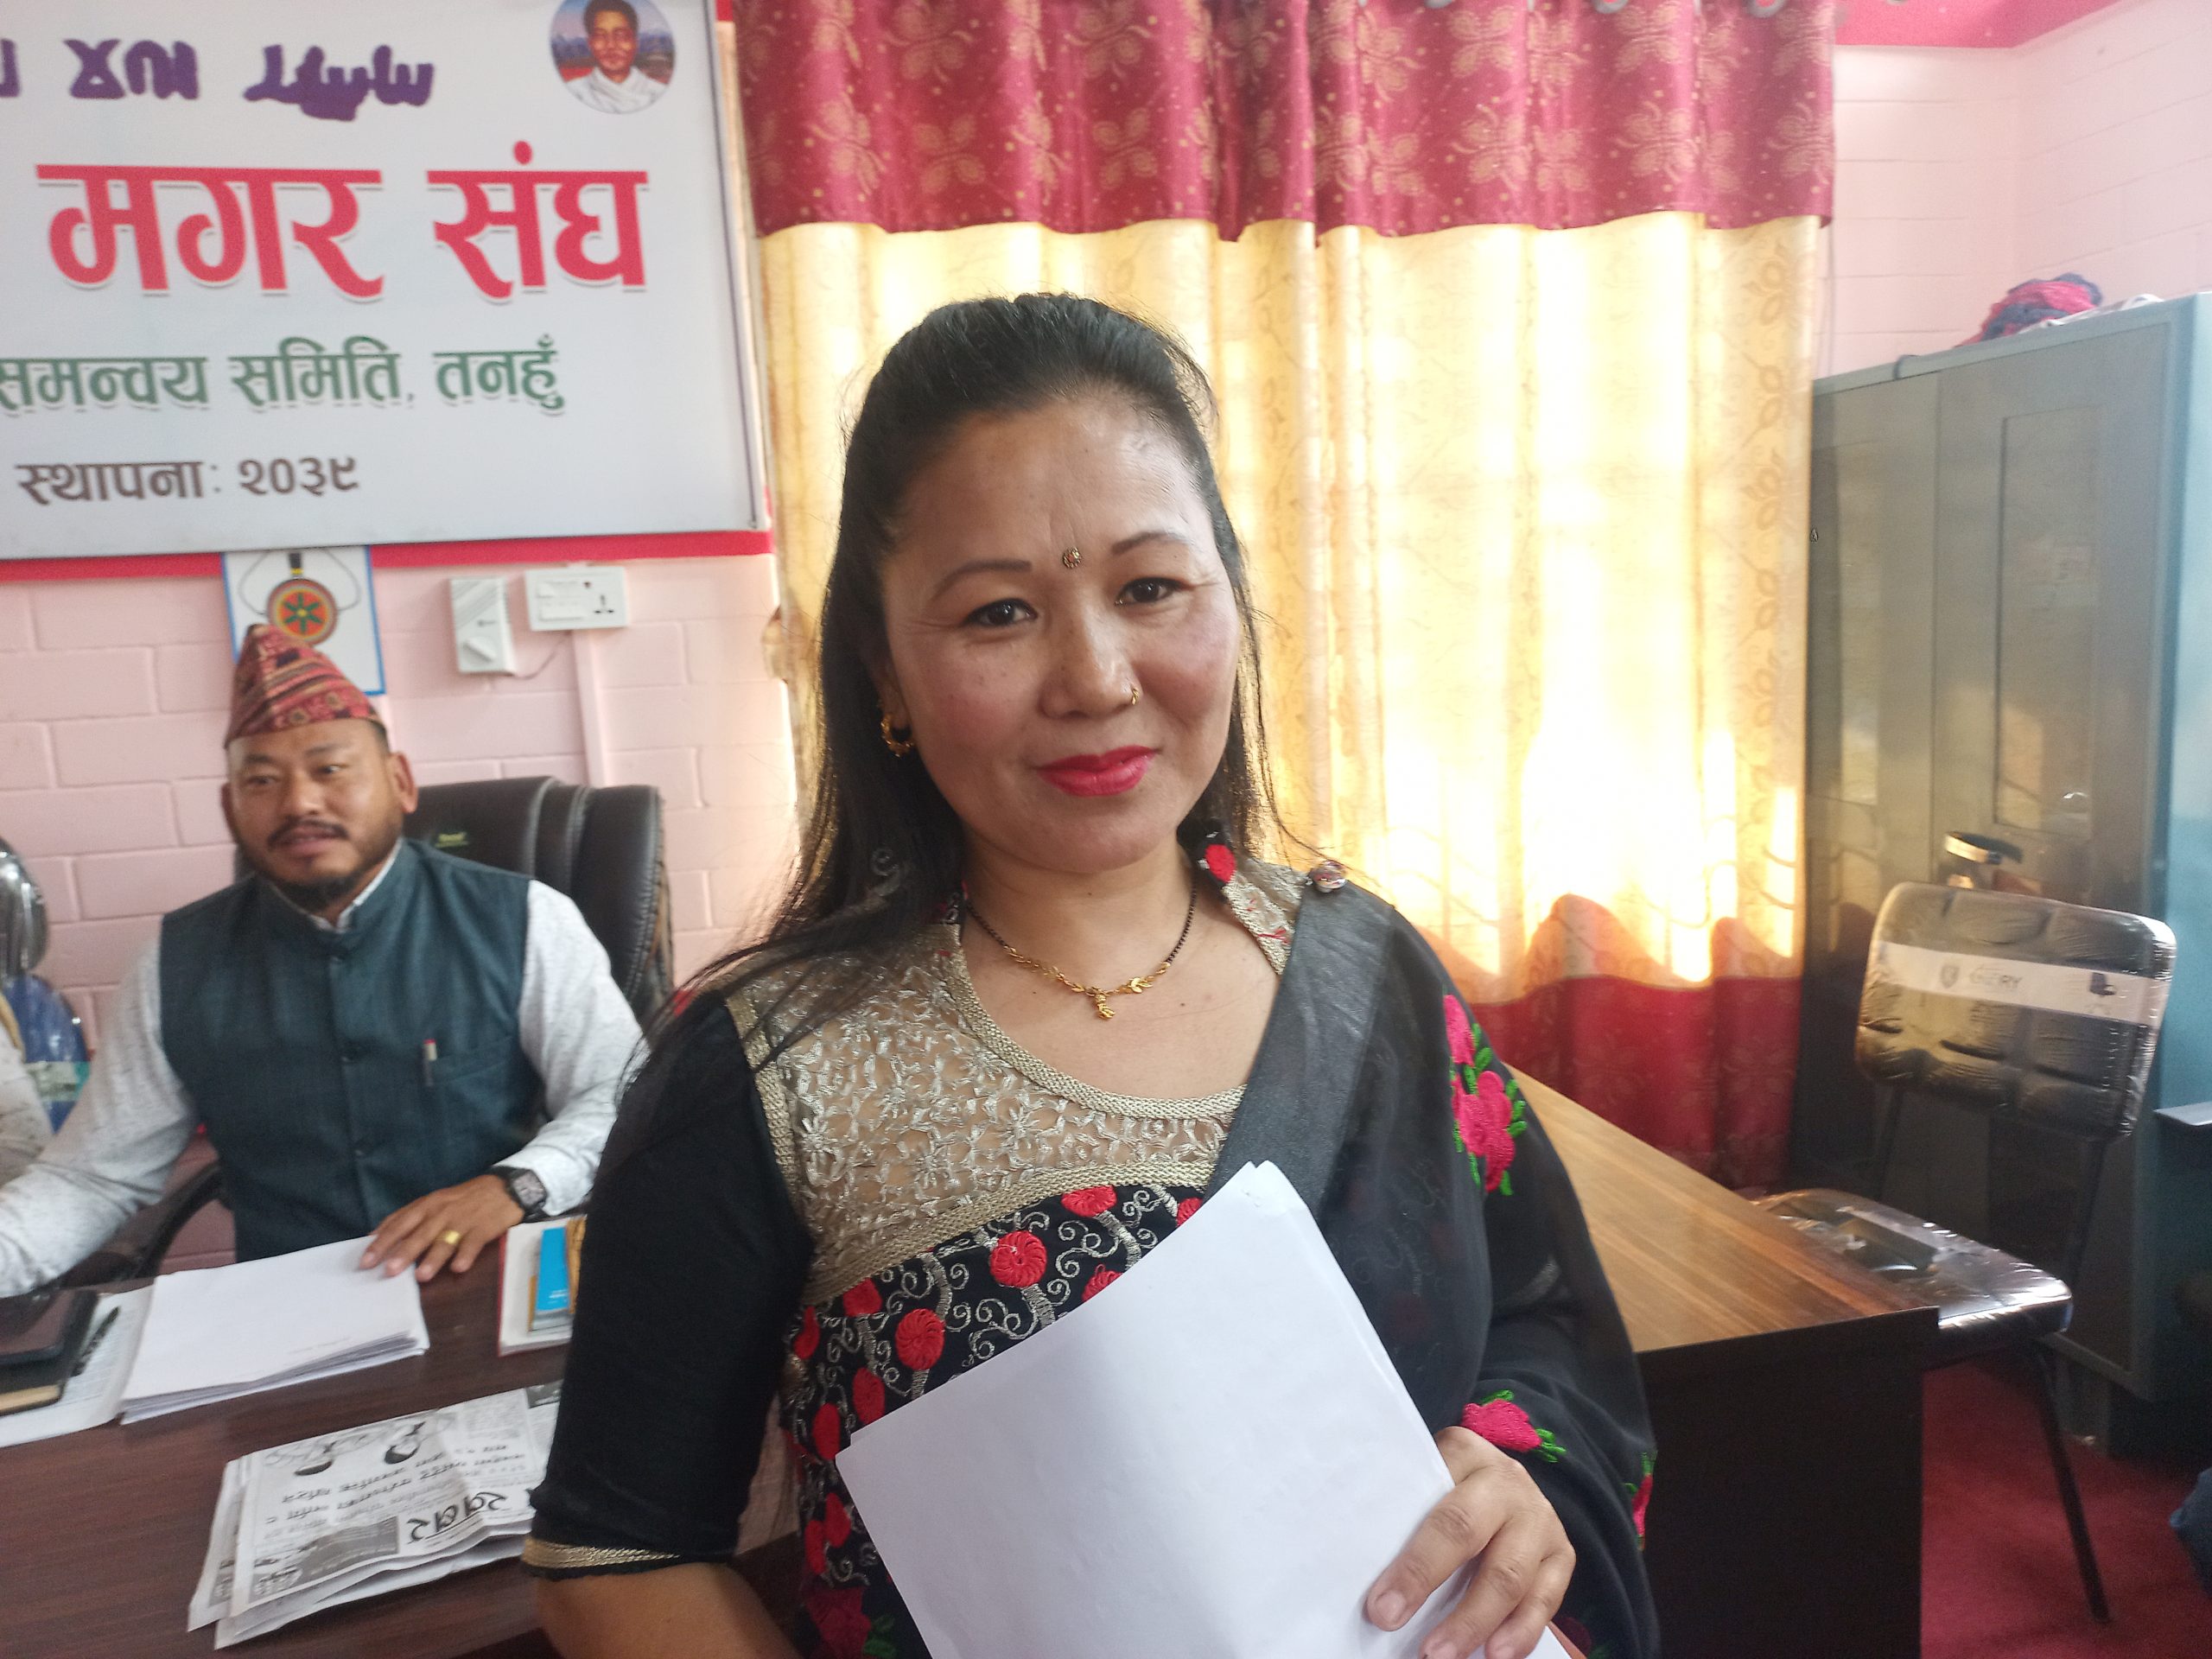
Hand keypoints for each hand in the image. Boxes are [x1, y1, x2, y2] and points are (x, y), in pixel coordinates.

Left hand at [360, 1174, 523, 1281]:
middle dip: (404, 1252)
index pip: (400, 1223)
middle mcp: (441, 1212)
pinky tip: (459, 1268)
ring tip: (421, 1276)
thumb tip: (375, 1235)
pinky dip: (466, 1254)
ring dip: (433, 1258)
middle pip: (419, 1233)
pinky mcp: (484, 1227)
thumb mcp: (434, 1202)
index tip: (366, 1260)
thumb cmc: (463, 1200)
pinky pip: (473, 1242)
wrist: (504, 1188)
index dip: (383, 1241)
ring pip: (445, 1240)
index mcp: (427, 1205)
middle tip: (388, 1271)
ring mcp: (463, 1220)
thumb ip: (408, 1218)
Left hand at [1365, 1425, 1575, 1658]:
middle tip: (1421, 1648)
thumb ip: (1407, 1518)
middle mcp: (1507, 1482)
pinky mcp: (1562, 1553)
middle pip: (1473, 1539)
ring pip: (1511, 1576)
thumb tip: (1377, 1590)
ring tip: (1448, 1656)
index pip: (1439, 1513)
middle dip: (1446, 1601)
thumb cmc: (1445, 1491)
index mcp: (1465, 1455)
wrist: (1501, 1482)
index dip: (1414, 1567)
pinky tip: (1497, 1655)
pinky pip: (1546, 1598)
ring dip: (1478, 1624)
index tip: (1383, 1609)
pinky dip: (1522, 1631)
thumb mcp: (1427, 1485)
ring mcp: (1540, 1517)